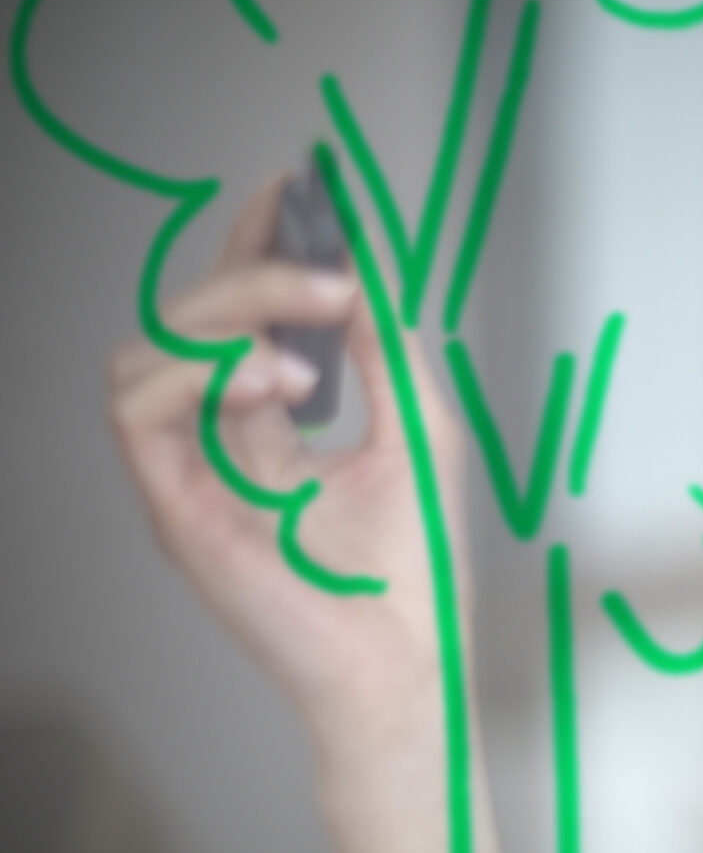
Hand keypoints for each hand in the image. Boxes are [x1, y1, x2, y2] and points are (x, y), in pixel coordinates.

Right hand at [108, 174, 471, 747]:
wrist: (408, 663)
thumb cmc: (415, 568)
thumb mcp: (415, 427)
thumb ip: (380, 347)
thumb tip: (360, 264)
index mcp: (270, 424)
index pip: (241, 315)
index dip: (256, 244)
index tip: (294, 188)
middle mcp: (219, 442)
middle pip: (187, 320)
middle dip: (250, 269)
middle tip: (325, 265)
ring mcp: (189, 474)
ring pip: (145, 351)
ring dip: (223, 321)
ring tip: (305, 345)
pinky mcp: (173, 507)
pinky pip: (137, 410)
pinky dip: (199, 375)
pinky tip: (276, 383)